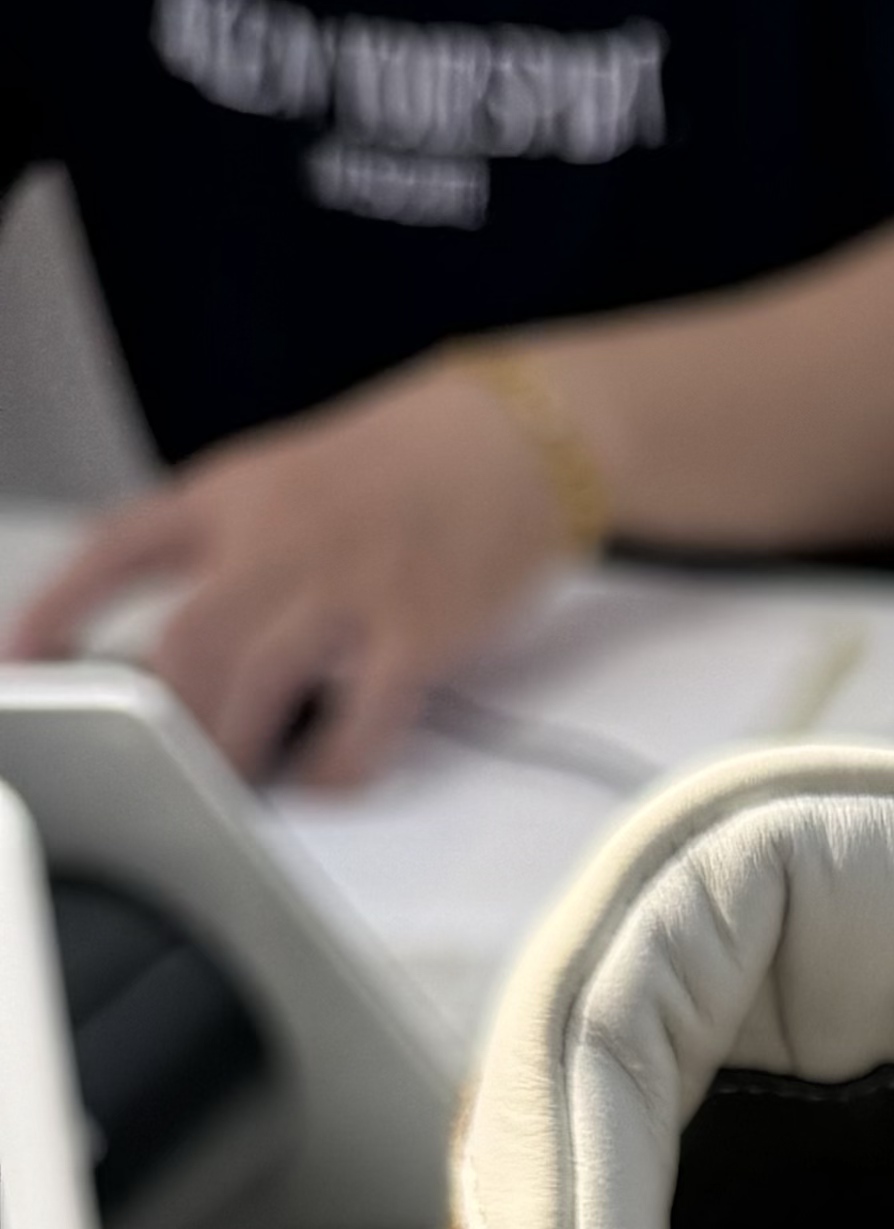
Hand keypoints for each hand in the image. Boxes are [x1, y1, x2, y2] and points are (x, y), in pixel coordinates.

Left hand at [6, 360, 573, 787]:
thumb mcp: (288, 484)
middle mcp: (279, 538)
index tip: (23, 664)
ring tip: (236, 788)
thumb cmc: (407, 469)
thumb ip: (234, 551)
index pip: (116, 551)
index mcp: (232, 495)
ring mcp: (349, 586)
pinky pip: (365, 717)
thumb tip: (193, 646)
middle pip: (187, 641)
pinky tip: (329, 780)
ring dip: (236, 751)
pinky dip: (339, 764)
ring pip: (257, 682)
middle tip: (162, 765)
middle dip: (166, 719)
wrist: (511, 440)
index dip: (58, 609)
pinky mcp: (420, 631)